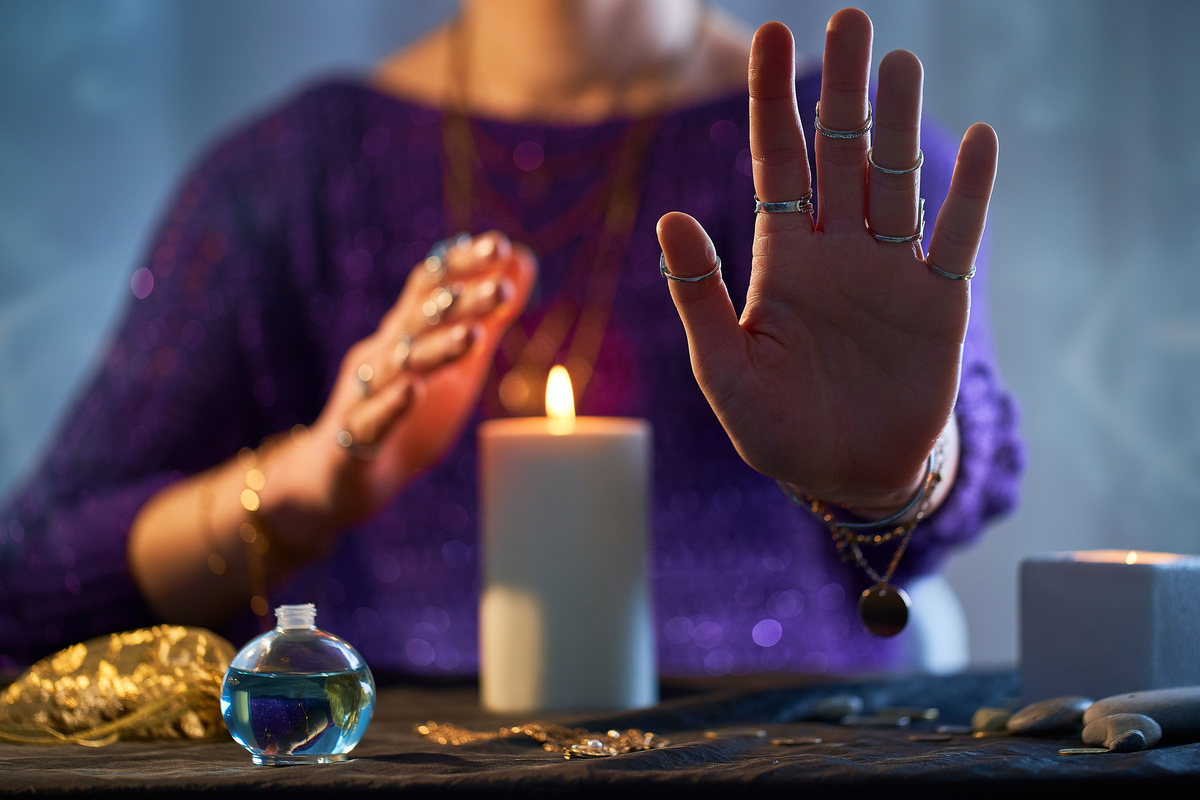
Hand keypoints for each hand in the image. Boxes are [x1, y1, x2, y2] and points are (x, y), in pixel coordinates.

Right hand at [275, 232, 536, 533]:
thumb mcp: (456, 363)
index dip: (460, 264)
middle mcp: (382, 357)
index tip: (499, 244)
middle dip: (460, 302)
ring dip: (436, 350)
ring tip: (473, 336)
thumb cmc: (407, 413)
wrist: (336, 480)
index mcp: (404, 335)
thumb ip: (487, 314)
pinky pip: (371, 422)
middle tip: (502, 286)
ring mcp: (364, 397)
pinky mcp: (354, 443)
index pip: (429, 287)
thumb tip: (522, 259)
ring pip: (399, 368)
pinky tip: (413, 391)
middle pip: (420, 321)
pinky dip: (392, 406)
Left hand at [657, 10, 996, 511]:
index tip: (772, 34)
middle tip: (850, 19)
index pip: (778, 160)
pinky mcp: (938, 303)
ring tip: (901, 62)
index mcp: (782, 256)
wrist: (842, 475)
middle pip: (841, 151)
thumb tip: (669, 216)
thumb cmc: (773, 426)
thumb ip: (700, 294)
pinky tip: (979, 140)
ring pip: (897, 179)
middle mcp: (837, 248)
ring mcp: (890, 271)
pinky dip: (971, 193)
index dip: (774, 98)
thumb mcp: (724, 366)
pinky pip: (957, 238)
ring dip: (900, 123)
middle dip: (843, 88)